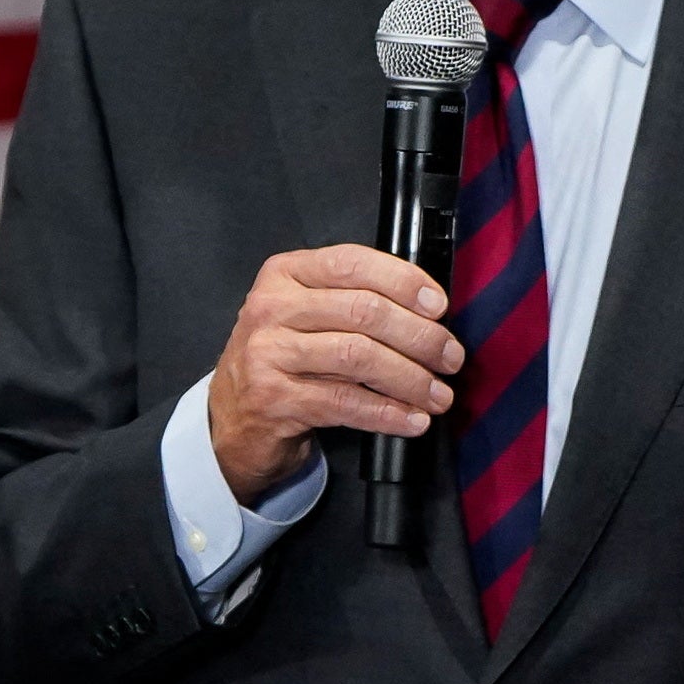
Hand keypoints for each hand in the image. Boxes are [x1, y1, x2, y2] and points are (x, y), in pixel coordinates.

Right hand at [205, 245, 462, 501]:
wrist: (232, 417)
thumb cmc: (284, 360)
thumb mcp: (308, 315)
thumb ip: (354, 301)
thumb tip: (429, 312)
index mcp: (286, 274)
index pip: (354, 264)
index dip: (404, 281)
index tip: (439, 306)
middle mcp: (272, 307)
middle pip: (364, 312)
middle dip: (420, 337)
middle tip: (451, 358)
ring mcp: (269, 353)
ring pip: (359, 357)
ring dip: (410, 379)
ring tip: (439, 395)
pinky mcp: (274, 398)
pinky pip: (345, 402)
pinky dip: (388, 413)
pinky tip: (412, 420)